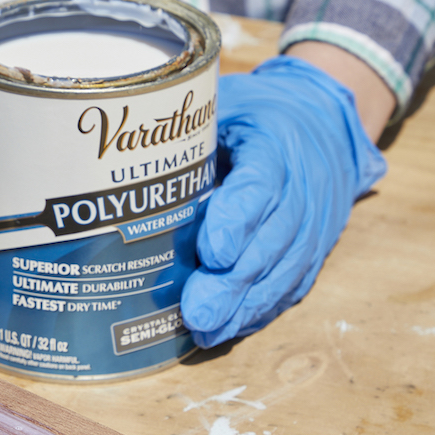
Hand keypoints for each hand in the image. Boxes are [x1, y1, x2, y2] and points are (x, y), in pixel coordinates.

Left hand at [181, 55, 386, 347]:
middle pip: (272, 240)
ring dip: (245, 307)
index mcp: (277, 143)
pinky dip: (261, 310)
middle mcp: (304, 186)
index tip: (212, 254)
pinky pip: (291, 284)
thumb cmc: (254, 113)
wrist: (322, 121)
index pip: (261, 184)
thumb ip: (185, 127)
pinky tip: (230, 329)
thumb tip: (113, 150)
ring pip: (284, 270)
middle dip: (234, 283)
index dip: (238, 221)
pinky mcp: (314, 248)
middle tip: (197, 313)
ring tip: (208, 333)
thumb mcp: (225, 101)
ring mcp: (314, 221)